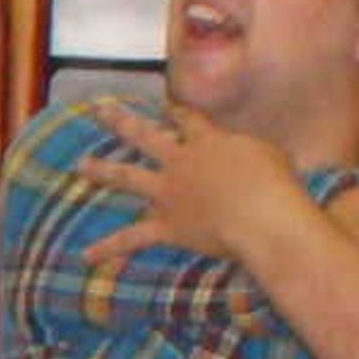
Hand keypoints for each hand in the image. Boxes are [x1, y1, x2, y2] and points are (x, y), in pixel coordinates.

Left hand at [75, 101, 308, 269]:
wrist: (264, 217)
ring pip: (127, 177)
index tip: (164, 103)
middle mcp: (181, 162)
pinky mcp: (166, 226)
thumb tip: (247, 154)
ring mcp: (168, 193)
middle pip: (144, 135)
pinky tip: (85, 256)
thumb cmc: (278, 185)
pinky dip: (108, 248)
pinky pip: (131, 238)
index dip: (174, 110)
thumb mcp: (269, 154)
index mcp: (208, 141)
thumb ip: (251, 151)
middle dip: (121, 121)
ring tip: (80, 165)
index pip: (187, 119)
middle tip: (100, 111)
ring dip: (101, 171)